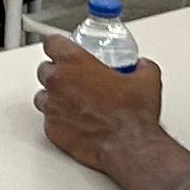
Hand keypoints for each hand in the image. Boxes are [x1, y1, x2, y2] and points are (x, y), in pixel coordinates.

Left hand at [35, 39, 164, 172]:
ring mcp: (51, 107)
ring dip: (54, 96)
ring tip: (74, 102)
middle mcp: (57, 82)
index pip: (52, 42)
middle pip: (45, 69)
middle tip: (76, 79)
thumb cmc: (132, 115)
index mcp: (74, 62)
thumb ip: (141, 67)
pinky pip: (48, 119)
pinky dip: (59, 119)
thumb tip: (142, 66)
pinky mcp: (51, 130)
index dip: (59, 45)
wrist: (129, 146)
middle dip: (58, 72)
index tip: (64, 48)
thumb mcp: (146, 79)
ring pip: (43, 95)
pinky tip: (74, 121)